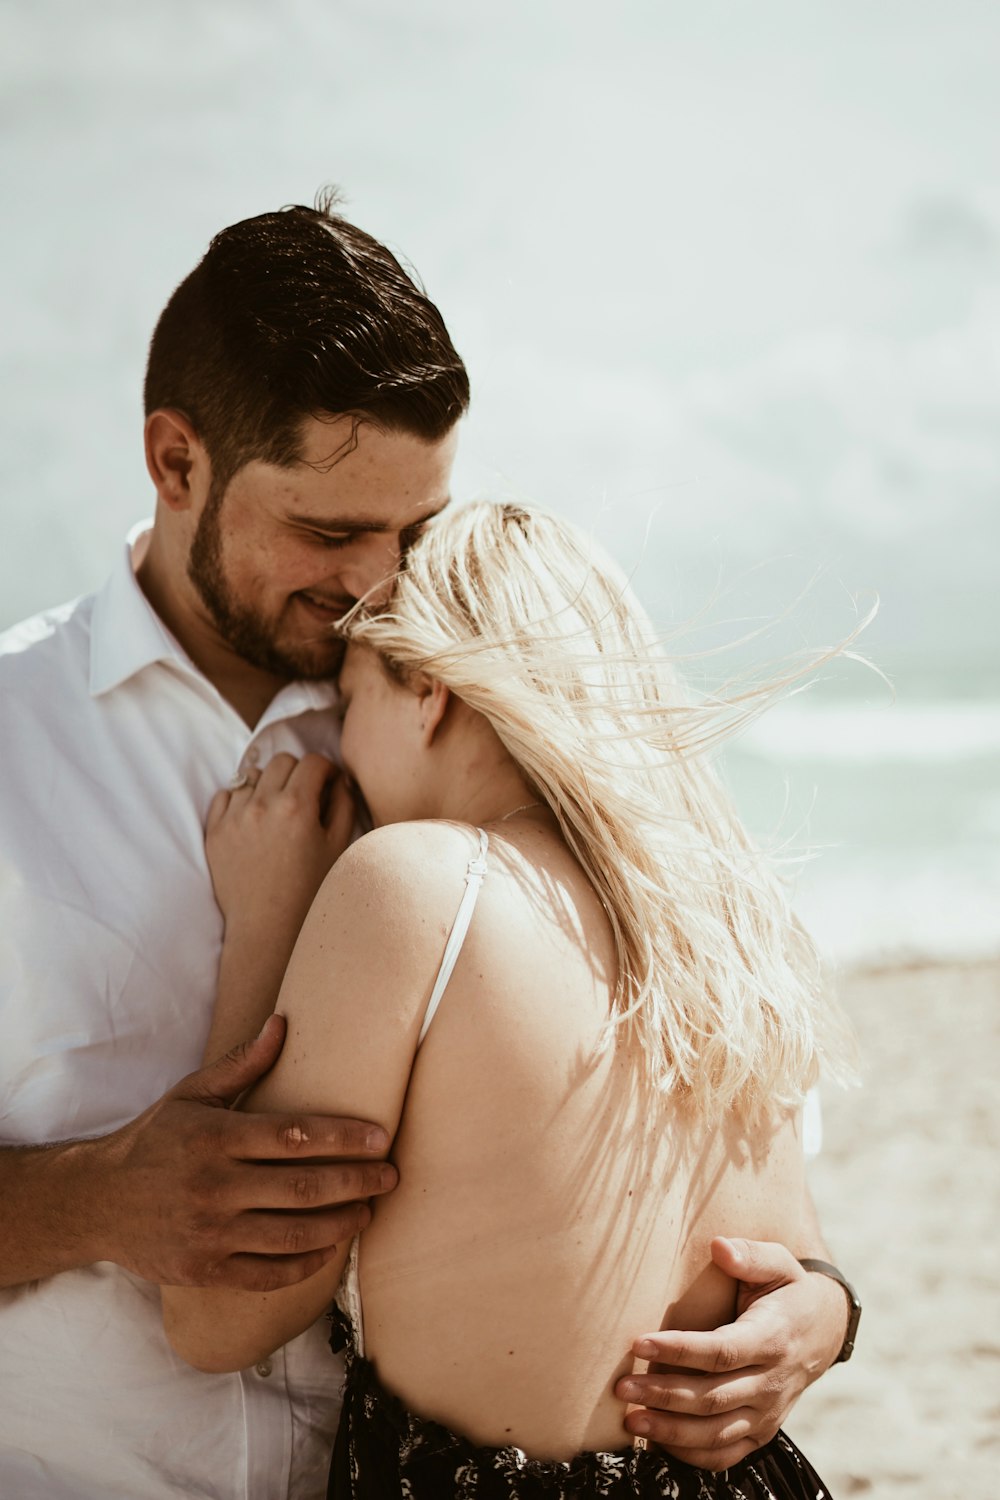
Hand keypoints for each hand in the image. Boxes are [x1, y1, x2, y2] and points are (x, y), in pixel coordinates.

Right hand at [89, 1016, 396, 1289]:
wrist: (96, 1202)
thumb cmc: (154, 1140)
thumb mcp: (191, 1095)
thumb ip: (242, 1065)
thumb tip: (283, 1024)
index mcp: (215, 1138)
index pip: (294, 1136)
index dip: (343, 1138)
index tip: (380, 1139)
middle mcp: (213, 1186)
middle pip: (303, 1188)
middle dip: (356, 1182)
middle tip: (391, 1176)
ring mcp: (208, 1233)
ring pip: (293, 1234)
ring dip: (341, 1224)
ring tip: (368, 1210)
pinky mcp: (204, 1271)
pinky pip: (268, 1273)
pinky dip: (306, 1263)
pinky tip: (330, 1248)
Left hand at [206, 753, 354, 940]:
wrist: (267, 928)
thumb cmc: (309, 891)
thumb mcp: (338, 848)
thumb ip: (344, 805)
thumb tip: (339, 780)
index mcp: (297, 807)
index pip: (312, 762)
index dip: (326, 769)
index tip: (328, 782)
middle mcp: (262, 806)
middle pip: (282, 761)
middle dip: (299, 772)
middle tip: (305, 795)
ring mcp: (234, 817)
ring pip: (253, 775)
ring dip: (269, 785)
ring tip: (278, 810)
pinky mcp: (215, 831)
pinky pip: (226, 794)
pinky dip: (241, 799)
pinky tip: (254, 818)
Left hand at [616, 1236, 847, 1469]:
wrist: (825, 1331)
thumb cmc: (790, 1291)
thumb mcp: (779, 1263)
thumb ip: (750, 1254)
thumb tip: (719, 1246)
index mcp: (772, 1339)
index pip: (720, 1351)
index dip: (679, 1351)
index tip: (639, 1343)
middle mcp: (771, 1382)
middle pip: (712, 1397)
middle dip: (663, 1394)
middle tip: (621, 1388)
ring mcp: (768, 1412)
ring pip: (716, 1432)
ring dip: (671, 1431)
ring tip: (630, 1419)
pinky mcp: (763, 1431)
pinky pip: (727, 1455)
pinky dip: (692, 1455)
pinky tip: (659, 1442)